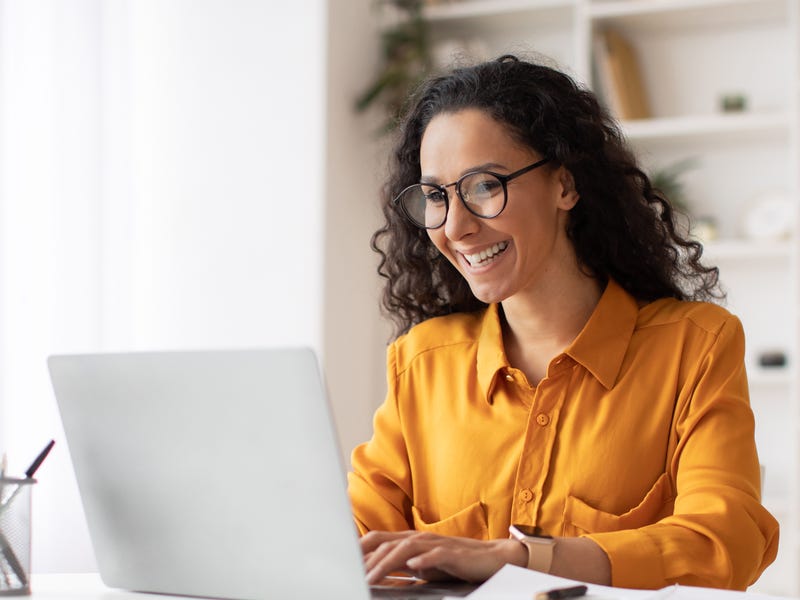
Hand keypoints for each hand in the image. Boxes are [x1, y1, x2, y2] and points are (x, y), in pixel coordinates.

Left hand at [360, 530, 526, 584]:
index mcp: (411, 540)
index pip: (378, 540)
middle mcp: (420, 538)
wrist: (492, 558)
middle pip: (387, 544)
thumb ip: (401, 567)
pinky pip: (436, 554)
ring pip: (405, 549)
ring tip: (372, 577)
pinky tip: (413, 567)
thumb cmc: (456, 562)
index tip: (340, 561)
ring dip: (386, 563)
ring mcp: (436, 544)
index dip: (358, 549)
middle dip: (367, 561)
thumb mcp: (423, 566)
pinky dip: (423, 560)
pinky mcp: (454, 553)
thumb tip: (377, 576)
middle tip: (350, 576)